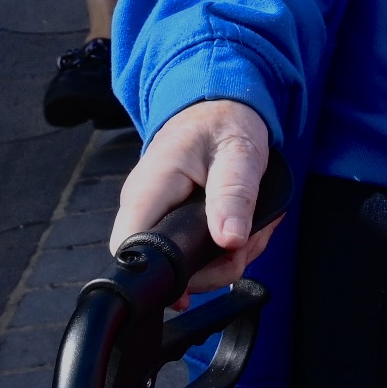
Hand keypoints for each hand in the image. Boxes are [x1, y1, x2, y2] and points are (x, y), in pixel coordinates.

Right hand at [110, 99, 276, 289]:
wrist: (220, 106)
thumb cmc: (224, 123)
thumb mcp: (238, 153)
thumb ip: (233, 195)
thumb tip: (229, 241)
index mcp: (148, 192)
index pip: (131, 251)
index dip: (161, 277)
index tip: (200, 281)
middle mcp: (145, 209)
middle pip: (166, 269)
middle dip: (215, 266)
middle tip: (249, 241)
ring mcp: (159, 217)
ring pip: (188, 266)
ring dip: (229, 256)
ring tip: (255, 227)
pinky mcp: (175, 223)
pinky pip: (198, 252)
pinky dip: (228, 247)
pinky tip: (247, 228)